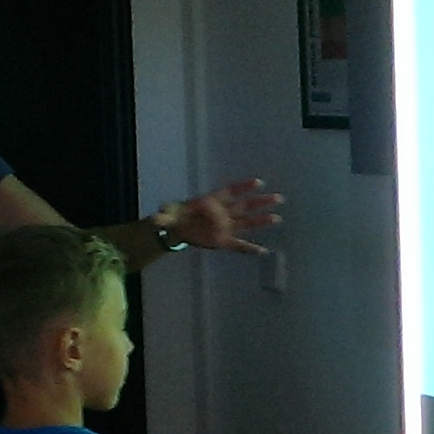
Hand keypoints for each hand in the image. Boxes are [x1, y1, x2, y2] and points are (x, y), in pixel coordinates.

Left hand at [166, 178, 283, 254]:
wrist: (177, 229)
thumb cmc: (175, 217)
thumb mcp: (168, 215)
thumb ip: (164, 216)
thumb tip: (155, 218)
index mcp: (211, 202)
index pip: (230, 192)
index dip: (244, 187)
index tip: (258, 182)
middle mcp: (222, 213)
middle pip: (245, 206)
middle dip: (260, 202)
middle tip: (278, 198)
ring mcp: (225, 227)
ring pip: (247, 223)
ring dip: (261, 221)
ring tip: (277, 218)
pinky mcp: (223, 241)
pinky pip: (239, 245)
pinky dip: (250, 249)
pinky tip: (263, 252)